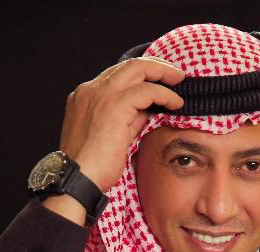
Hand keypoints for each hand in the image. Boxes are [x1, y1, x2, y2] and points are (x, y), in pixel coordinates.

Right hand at [59, 57, 184, 191]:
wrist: (79, 178)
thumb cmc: (94, 166)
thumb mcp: (114, 136)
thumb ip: (129, 119)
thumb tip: (149, 109)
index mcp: (87, 97)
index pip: (118, 75)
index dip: (142, 75)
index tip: (161, 81)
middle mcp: (91, 90)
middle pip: (128, 65)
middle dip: (156, 66)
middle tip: (176, 75)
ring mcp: (100, 95)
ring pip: (137, 69)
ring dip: (163, 73)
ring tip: (180, 82)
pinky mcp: (114, 106)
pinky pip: (146, 91)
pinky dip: (165, 94)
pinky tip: (176, 103)